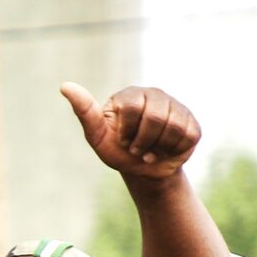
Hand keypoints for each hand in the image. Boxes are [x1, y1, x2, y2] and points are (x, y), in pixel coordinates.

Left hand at [61, 83, 199, 178]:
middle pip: (156, 117)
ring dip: (159, 148)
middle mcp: (155, 94)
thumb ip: (84, 112)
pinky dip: (174, 150)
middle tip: (137, 149)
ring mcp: (176, 107)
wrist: (144, 171)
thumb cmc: (118, 151)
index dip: (127, 131)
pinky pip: (188, 135)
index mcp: (131, 94)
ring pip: (174, 127)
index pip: (132, 107)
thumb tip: (65, 86)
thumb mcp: (97, 136)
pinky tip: (166, 150)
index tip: (122, 141)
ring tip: (151, 151)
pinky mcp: (192, 122)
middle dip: (143, 142)